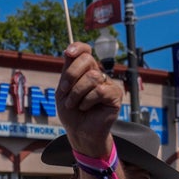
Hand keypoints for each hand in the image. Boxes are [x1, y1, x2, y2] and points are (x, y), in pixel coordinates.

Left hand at [56, 42, 122, 157]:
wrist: (78, 131)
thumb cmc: (71, 112)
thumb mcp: (63, 90)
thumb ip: (67, 72)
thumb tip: (68, 50)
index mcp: (84, 70)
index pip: (85, 51)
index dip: (78, 47)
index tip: (68, 52)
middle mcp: (97, 74)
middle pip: (87, 59)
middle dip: (71, 74)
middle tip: (64, 90)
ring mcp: (107, 83)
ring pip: (92, 77)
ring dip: (77, 93)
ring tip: (74, 104)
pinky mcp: (115, 95)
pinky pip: (99, 91)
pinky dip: (87, 101)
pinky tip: (85, 108)